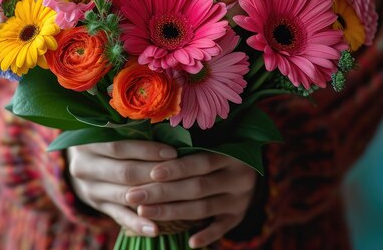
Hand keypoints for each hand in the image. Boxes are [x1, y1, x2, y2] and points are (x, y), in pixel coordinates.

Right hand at [67, 140, 177, 235]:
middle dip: (153, 174)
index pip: (120, 147)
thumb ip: (131, 132)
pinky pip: (119, 217)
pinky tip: (154, 229)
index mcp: (86, 143)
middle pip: (123, 172)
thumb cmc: (106, 139)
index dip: (147, 150)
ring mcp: (89, 189)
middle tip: (180, 175)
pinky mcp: (97, 206)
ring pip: (124, 195)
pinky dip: (137, 224)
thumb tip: (169, 133)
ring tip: (175, 200)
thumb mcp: (110, 131)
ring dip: (150, 198)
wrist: (83, 161)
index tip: (173, 153)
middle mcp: (83, 167)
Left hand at [125, 153, 257, 247]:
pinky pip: (222, 228)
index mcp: (232, 154)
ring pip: (203, 208)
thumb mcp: (215, 143)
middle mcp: (239, 178)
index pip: (201, 162)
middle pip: (197, 187)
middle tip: (133, 196)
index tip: (151, 172)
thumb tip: (151, 150)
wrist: (249, 169)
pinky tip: (190, 242)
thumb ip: (190, 147)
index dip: (176, 168)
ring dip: (171, 212)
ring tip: (143, 213)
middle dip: (162, 192)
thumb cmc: (221, 151)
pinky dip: (206, 235)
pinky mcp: (239, 216)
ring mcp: (240, 199)